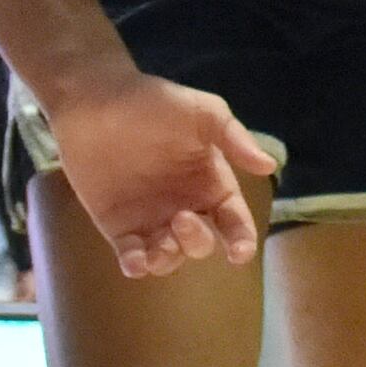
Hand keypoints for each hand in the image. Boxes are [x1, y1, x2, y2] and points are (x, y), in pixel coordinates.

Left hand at [44, 65, 275, 275]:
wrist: (95, 100)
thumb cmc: (153, 102)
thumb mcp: (202, 113)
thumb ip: (234, 139)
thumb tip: (269, 166)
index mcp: (210, 182)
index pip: (233, 219)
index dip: (241, 238)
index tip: (239, 252)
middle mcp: (184, 206)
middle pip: (201, 243)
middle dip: (197, 241)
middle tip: (180, 218)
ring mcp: (150, 219)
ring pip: (169, 257)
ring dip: (168, 259)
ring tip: (158, 245)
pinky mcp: (117, 226)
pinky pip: (131, 256)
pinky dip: (136, 265)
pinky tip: (136, 262)